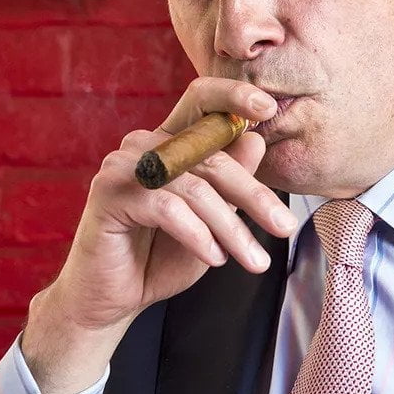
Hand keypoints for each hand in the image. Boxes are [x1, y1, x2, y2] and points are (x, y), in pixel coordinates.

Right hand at [20, 78, 296, 393]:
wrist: (114, 298)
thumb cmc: (164, 256)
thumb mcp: (213, 220)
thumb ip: (232, 182)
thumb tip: (256, 139)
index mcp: (171, 141)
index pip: (202, 99)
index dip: (234, 95)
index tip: (270, 108)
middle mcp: (145, 144)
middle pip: (211, 155)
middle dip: (254, 195)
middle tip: (286, 227)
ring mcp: (123, 165)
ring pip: (194, 186)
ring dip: (230, 228)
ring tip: (254, 260)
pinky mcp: (108, 192)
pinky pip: (167, 208)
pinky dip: (198, 236)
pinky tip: (214, 259)